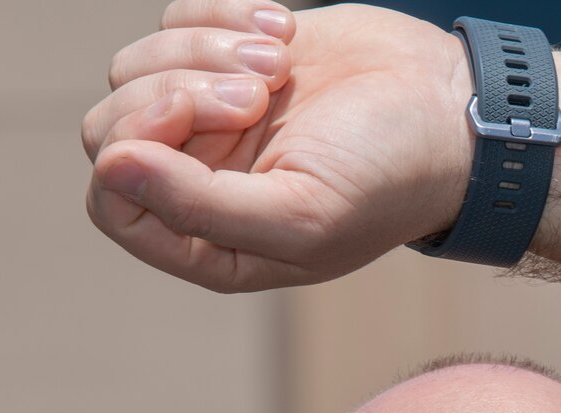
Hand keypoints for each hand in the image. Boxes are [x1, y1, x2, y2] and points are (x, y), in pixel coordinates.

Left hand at [82, 0, 474, 291]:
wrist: (449, 107)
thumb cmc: (386, 178)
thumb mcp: (300, 214)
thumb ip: (198, 207)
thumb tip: (110, 168)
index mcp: (211, 241)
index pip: (111, 201)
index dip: (136, 150)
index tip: (195, 116)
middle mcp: (198, 181)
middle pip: (112, 127)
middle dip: (176, 93)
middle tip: (257, 95)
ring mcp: (207, 115)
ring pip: (136, 66)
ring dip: (208, 49)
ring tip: (282, 65)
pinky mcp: (224, 54)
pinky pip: (173, 18)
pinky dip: (226, 15)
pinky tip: (287, 31)